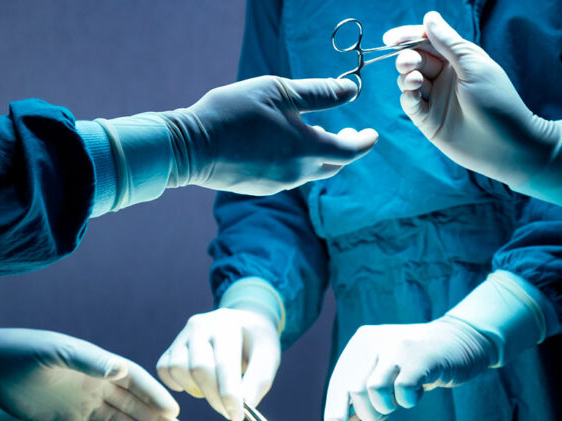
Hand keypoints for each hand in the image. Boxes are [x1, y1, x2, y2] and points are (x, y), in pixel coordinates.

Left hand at [0, 326, 186, 420]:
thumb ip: (88, 360)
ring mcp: (84, 404)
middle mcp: (97, 384)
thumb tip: (120, 370)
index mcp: (98, 364)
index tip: (174, 410)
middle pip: (133, 404)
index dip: (155, 395)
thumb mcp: (56, 351)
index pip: (134, 380)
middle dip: (157, 419)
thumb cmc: (24, 351)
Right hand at [156, 308, 281, 420]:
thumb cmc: (256, 343)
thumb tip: (246, 404)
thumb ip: (260, 379)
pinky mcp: (172, 346)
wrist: (243, 324)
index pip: (224, 362)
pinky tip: (196, 386)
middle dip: (215, 397)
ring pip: (177, 368)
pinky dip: (176, 384)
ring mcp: (183, 334)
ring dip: (196, 390)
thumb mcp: (269, 356)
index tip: (237, 416)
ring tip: (215, 392)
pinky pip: (163, 369)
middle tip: (230, 413)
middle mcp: (201, 325)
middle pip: (199, 368)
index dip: (229, 393)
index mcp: (227, 324)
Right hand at [167, 76, 378, 194]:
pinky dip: (295, 161)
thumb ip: (320, 93)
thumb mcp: (279, 91)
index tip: (371, 133)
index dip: (364, 141)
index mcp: (307, 148)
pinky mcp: (261, 187)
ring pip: (310, 171)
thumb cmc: (234, 112)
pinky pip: (289, 175)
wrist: (190, 147)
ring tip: (311, 132)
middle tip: (346, 130)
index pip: (350, 151)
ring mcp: (278, 184)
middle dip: (344, 148)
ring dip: (317, 154)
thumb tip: (353, 91)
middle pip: (333, 165)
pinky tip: (281, 145)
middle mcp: (297, 172)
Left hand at [323, 317, 495, 420]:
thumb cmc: (417, 363)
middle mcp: (374, 339)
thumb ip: (362, 393)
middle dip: (368, 412)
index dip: (334, 412)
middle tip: (385, 412)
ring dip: (388, 407)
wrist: (458, 340)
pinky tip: (418, 391)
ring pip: (374, 390)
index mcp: (361, 342)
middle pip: (353, 389)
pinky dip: (409, 400)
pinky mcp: (420, 357)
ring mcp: (397, 346)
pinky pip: (403, 392)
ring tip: (402, 398)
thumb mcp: (384, 371)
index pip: (339, 382)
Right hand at [384, 12, 559, 189]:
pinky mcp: (427, 120)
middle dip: (407, 58)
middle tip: (408, 64)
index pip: (427, 41)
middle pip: (415, 60)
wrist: (507, 146)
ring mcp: (435, 99)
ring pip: (408, 81)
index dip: (408, 37)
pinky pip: (409, 103)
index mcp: (458, 59)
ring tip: (415, 81)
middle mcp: (444, 77)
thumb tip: (429, 17)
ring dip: (406, 77)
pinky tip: (413, 94)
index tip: (391, 38)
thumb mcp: (473, 66)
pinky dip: (407, 96)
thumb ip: (448, 43)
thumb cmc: (497, 102)